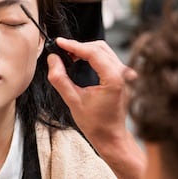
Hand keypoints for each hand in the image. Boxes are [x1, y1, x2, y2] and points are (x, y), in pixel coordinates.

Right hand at [47, 38, 144, 178]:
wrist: (111, 136)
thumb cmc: (96, 124)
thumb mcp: (72, 101)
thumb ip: (60, 79)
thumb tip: (53, 59)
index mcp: (114, 79)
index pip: (93, 52)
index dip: (73, 45)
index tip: (59, 43)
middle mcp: (122, 74)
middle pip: (99, 47)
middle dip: (79, 46)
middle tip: (61, 48)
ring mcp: (124, 74)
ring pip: (103, 50)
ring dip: (85, 49)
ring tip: (68, 54)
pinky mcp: (121, 76)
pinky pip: (106, 57)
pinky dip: (91, 55)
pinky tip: (79, 58)